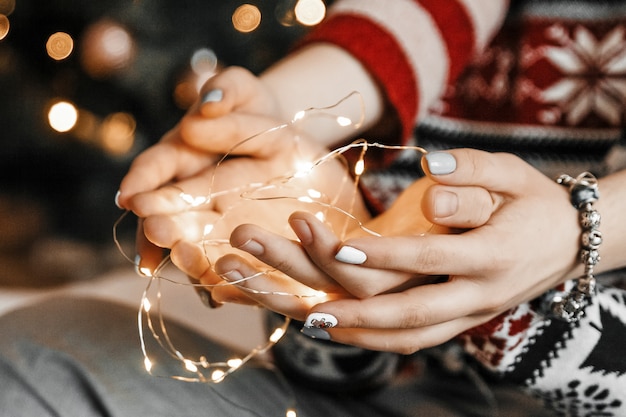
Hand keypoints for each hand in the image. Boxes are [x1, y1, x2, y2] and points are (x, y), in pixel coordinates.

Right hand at [118, 115, 370, 305]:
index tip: (131, 193)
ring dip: (185, 256)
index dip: (142, 180)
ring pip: (190, 244)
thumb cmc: (256, 114)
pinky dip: (218, 280)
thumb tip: (208, 101)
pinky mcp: (237, 244)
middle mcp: (188, 194)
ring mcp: (211, 222)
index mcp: (181, 155)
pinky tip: (220, 293)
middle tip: (157, 230)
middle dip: (160, 221)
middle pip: (168, 212)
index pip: (155, 167)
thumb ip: (228, 90)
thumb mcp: (247, 93)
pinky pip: (222, 265)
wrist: (287, 146)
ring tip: (186, 262)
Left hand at [223, 149, 582, 353]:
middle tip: (311, 310)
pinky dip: (377, 339)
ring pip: (412, 336)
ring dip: (361, 334)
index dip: (383, 255)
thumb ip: (474, 171)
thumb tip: (431, 173)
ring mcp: (471, 314)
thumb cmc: (533, 202)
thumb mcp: (513, 173)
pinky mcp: (461, 321)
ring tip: (314, 324)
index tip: (339, 246)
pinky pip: (416, 339)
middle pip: (413, 313)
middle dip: (360, 313)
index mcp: (493, 253)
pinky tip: (342, 329)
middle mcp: (480, 294)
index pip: (429, 258)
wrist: (567, 242)